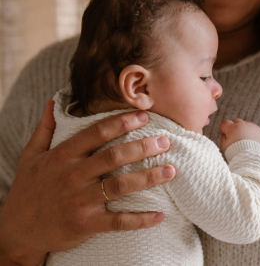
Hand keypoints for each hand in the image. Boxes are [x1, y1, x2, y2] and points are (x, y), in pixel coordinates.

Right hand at [0, 100, 174, 265]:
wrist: (15, 231)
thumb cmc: (27, 189)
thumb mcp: (30, 155)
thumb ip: (45, 128)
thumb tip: (53, 102)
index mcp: (63, 155)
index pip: (98, 133)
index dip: (123, 122)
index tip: (144, 116)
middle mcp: (73, 175)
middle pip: (114, 156)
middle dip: (143, 147)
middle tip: (166, 141)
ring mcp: (80, 201)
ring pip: (120, 185)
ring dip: (148, 177)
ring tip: (171, 170)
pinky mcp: (84, 224)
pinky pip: (117, 222)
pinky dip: (140, 220)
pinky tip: (159, 215)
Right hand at [220, 118, 259, 152]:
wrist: (252, 161)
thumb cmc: (236, 154)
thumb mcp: (224, 146)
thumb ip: (224, 137)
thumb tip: (225, 133)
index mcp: (233, 128)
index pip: (225, 123)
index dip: (224, 130)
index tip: (225, 136)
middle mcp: (244, 125)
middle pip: (236, 122)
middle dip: (234, 128)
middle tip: (235, 139)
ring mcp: (254, 128)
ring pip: (246, 125)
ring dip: (244, 131)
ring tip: (244, 143)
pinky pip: (255, 130)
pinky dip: (252, 135)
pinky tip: (252, 144)